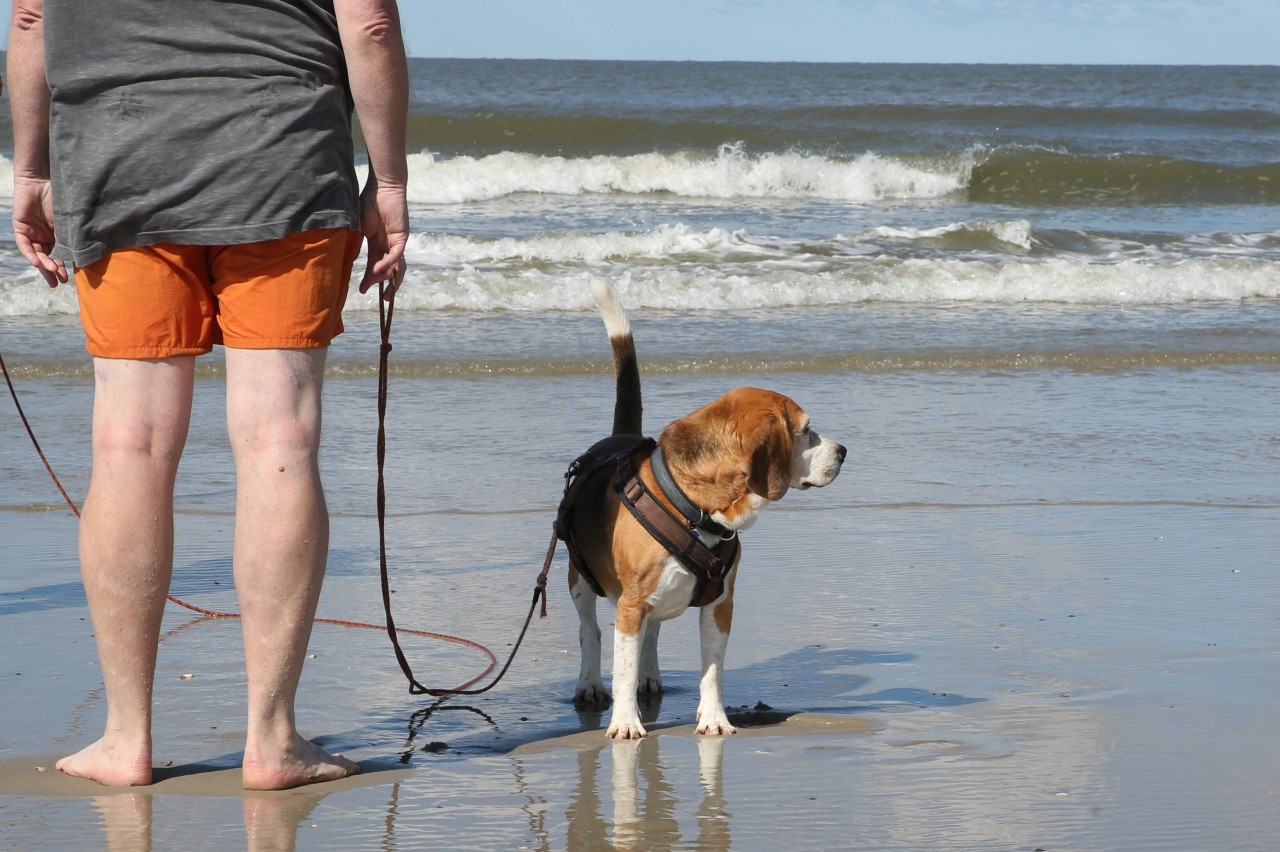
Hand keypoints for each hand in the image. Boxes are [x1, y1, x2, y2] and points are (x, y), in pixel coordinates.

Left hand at [12, 175, 66, 286]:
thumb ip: (71, 237)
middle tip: (59, 282)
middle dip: (52, 271)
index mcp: (56, 235)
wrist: (41, 181)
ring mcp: (31, 233)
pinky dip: (30, 255)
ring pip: (37, 254)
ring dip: (44, 265)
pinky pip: (25, 245)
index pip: (59, 255)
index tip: (70, 278)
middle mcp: (43, 236)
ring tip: (52, 273)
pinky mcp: (21, 228)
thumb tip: (82, 256)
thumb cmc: (58, 198)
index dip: (63, 267)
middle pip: (47, 258)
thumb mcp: (67, 222)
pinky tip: (38, 263)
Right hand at [356, 171, 408, 299]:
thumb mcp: (358, 226)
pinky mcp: (401, 236)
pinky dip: (388, 263)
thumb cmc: (368, 201)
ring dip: (392, 280)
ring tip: (385, 292)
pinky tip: (378, 270)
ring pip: (397, 266)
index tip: (362, 291)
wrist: (381, 187)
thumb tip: (345, 257)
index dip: (370, 280)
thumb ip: (355, 242)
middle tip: (384, 299)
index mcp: (378, 244)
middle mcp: (389, 245)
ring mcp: (396, 241)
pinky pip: (396, 254)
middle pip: (391, 270)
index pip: (375, 266)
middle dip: (388, 286)